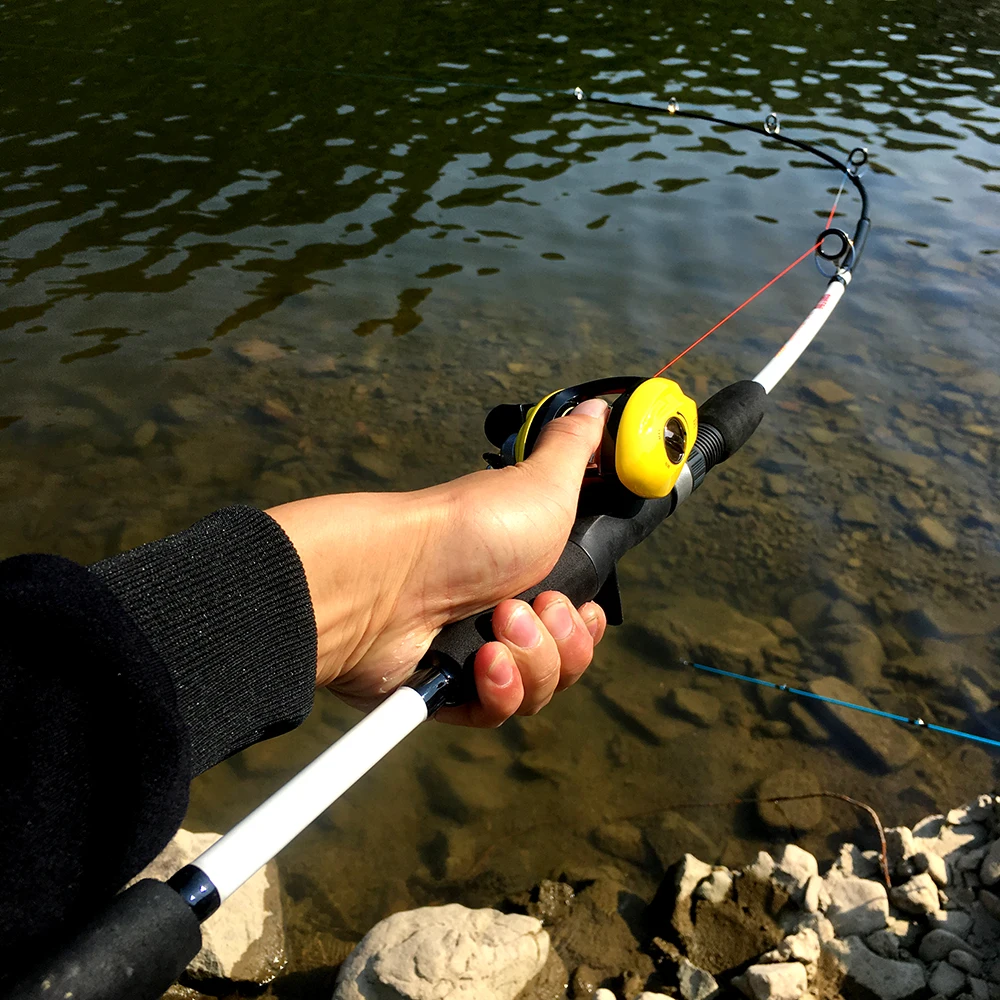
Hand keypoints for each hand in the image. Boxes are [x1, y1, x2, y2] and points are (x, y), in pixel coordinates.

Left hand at [265, 398, 609, 725]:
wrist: (393, 577)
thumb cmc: (470, 528)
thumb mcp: (540, 483)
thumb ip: (575, 449)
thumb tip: (596, 409)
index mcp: (528, 574)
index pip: (580, 621)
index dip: (587, 623)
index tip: (579, 607)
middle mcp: (503, 616)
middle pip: (567, 660)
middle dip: (561, 641)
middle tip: (524, 609)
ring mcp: (473, 655)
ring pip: (539, 689)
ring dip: (531, 661)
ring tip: (495, 630)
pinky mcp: (445, 691)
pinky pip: (496, 712)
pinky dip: (498, 691)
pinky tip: (481, 664)